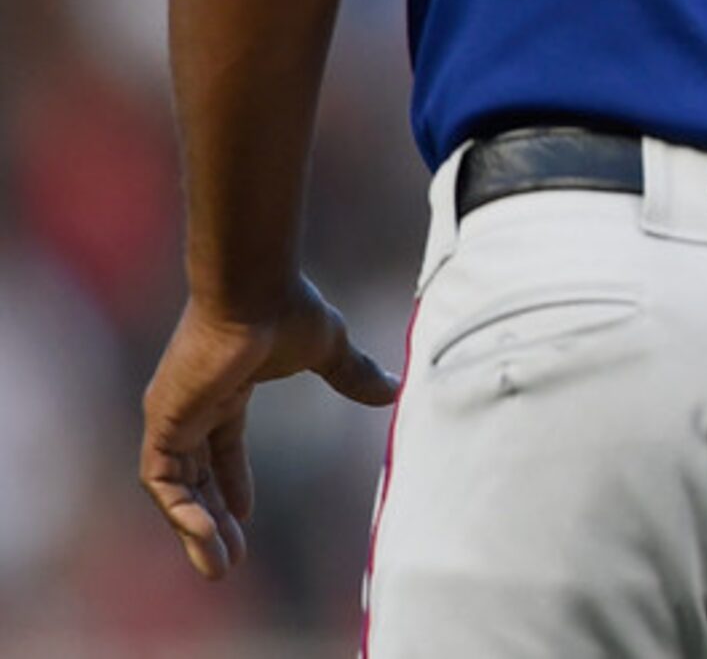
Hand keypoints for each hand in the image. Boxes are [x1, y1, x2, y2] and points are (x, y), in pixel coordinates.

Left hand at [139, 278, 401, 578]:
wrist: (254, 288)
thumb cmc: (288, 310)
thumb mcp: (329, 350)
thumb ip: (354, 374)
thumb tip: (394, 388)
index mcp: (225, 389)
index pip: (220, 446)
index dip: (233, 483)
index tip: (246, 517)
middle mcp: (193, 404)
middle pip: (196, 476)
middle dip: (214, 519)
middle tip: (229, 560)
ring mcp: (174, 414)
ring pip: (176, 487)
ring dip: (196, 527)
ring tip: (219, 566)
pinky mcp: (165, 420)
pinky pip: (162, 481)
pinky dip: (181, 510)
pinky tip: (206, 535)